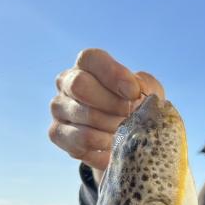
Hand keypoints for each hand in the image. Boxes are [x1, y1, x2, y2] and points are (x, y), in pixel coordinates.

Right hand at [48, 48, 164, 171]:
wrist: (123, 138)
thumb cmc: (135, 107)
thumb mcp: (147, 91)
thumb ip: (144, 86)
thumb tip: (135, 93)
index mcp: (88, 65)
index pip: (91, 59)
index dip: (114, 75)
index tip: (134, 93)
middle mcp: (66, 82)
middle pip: (80, 85)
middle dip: (112, 104)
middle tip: (129, 116)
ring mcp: (58, 107)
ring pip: (84, 115)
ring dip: (111, 127)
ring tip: (124, 132)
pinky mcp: (57, 133)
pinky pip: (80, 139)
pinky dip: (103, 144)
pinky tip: (112, 145)